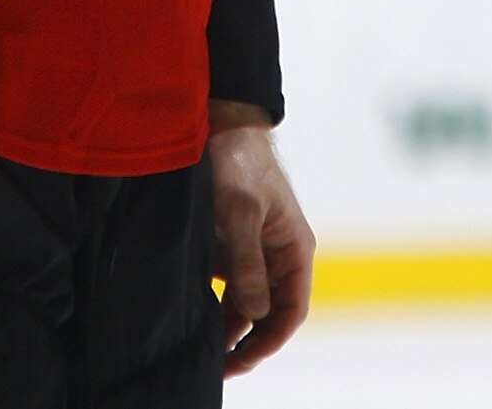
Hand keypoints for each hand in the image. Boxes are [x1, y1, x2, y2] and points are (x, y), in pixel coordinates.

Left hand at [209, 104, 312, 374]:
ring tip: (205, 352)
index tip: (243, 360)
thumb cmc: (236, 161)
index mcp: (294, 247)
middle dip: (249, 342)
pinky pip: (229, 286)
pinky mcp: (231, 245)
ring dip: (231, 328)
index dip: (271, 340)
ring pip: (248, 303)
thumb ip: (247, 263)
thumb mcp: (239, 213)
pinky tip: (198, 322)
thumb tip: (257, 312)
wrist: (217, 124)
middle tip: (219, 367)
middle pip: (270, 313)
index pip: (291, 309)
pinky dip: (217, 306)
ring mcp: (254, 251)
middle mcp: (278, 254)